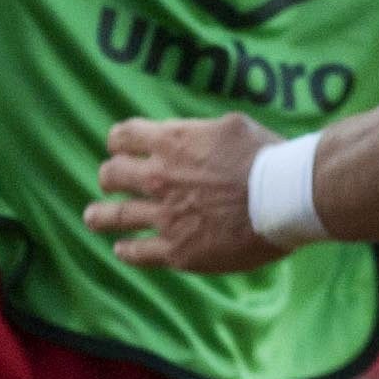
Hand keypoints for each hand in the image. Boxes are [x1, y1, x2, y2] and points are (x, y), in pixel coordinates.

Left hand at [89, 112, 287, 271]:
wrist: (285, 198)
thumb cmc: (268, 158)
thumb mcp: (231, 126)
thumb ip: (201, 132)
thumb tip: (193, 135)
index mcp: (171, 142)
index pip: (123, 137)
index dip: (119, 143)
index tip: (121, 149)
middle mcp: (159, 178)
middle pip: (111, 175)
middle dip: (110, 178)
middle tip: (112, 183)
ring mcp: (164, 216)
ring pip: (113, 217)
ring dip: (100, 216)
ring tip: (93, 218)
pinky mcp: (177, 251)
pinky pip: (138, 252)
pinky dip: (126, 250)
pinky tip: (122, 249)